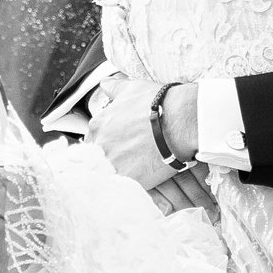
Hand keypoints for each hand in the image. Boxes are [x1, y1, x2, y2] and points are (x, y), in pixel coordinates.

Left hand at [93, 76, 204, 196]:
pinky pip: (121, 188)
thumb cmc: (159, 103)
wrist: (180, 120)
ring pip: (107, 176)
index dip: (105, 146)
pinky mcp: (127, 180)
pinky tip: (140, 183)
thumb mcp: (132, 88)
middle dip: (109, 162)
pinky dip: (128, 188)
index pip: (92, 141)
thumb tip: (105, 84)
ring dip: (117, 175)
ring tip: (135, 173)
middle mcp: (100, 145)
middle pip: (96, 160)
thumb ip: (114, 87)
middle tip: (128, 161)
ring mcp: (112, 165)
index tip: (118, 148)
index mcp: (98, 125)